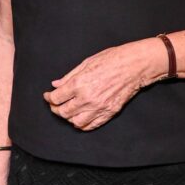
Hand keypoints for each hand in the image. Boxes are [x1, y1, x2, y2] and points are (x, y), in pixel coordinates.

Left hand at [46, 40, 162, 131]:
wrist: (135, 66)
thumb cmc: (113, 59)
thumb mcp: (86, 62)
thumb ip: (69, 76)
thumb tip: (55, 85)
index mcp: (79, 84)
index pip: (56, 98)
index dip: (49, 98)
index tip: (49, 96)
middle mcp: (87, 98)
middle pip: (63, 112)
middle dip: (56, 109)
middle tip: (55, 104)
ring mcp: (99, 108)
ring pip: (76, 122)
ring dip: (69, 118)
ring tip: (69, 111)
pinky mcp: (109, 113)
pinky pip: (91, 125)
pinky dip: (83, 124)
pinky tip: (80, 117)